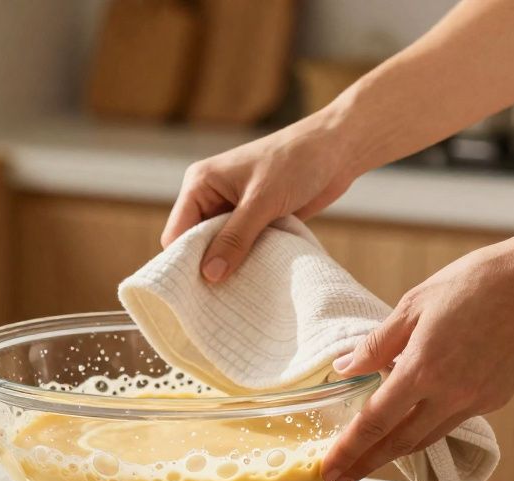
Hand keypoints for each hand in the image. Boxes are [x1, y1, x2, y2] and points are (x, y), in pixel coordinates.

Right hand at [162, 104, 359, 281]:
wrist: (338, 149)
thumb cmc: (296, 162)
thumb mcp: (262, 201)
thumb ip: (235, 238)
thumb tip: (209, 275)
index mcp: (200, 184)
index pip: (176, 233)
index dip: (184, 262)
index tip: (199, 291)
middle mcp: (211, 197)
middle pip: (195, 244)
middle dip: (208, 267)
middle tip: (220, 298)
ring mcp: (233, 209)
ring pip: (220, 249)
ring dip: (231, 266)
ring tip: (240, 290)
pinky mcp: (255, 219)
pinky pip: (242, 248)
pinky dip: (248, 261)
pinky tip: (257, 278)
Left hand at [321, 233, 513, 480]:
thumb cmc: (475, 283)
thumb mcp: (414, 304)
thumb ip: (377, 344)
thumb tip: (346, 368)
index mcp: (423, 370)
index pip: (374, 423)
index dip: (348, 450)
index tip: (327, 471)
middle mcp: (450, 395)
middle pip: (399, 443)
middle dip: (366, 465)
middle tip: (339, 480)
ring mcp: (477, 401)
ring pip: (427, 437)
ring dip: (396, 452)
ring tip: (370, 460)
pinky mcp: (497, 399)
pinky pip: (453, 419)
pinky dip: (429, 424)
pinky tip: (414, 418)